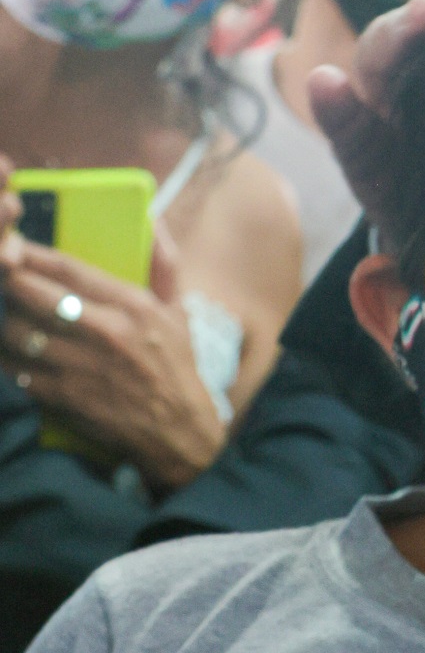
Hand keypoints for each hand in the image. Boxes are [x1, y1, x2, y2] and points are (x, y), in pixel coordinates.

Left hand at [0, 227, 226, 491]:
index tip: (14, 244)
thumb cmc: (177, 366)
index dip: (32, 253)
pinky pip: (16, 369)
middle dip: (10, 282)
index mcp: (132, 305)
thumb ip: (163, 262)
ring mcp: (81, 366)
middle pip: (32, 294)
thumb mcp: (178, 310)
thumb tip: (152, 219)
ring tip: (11, 318)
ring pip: (17, 332)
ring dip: (7, 322)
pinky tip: (14, 353)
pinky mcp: (64, 397)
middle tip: (6, 279)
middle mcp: (105, 332)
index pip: (68, 268)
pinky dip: (9, 359)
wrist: (180, 432)